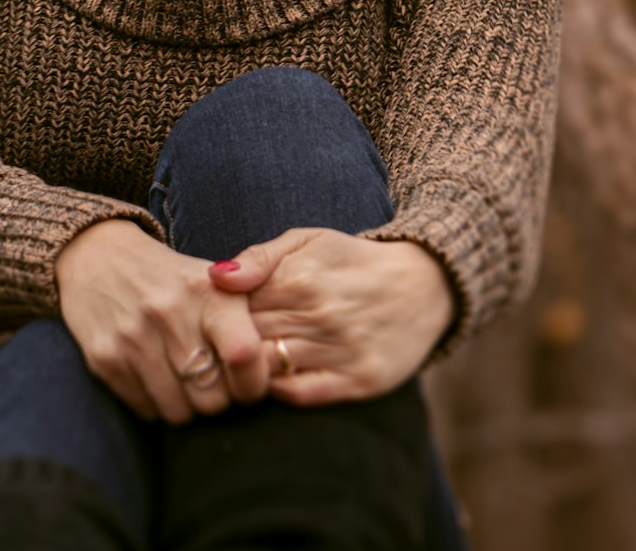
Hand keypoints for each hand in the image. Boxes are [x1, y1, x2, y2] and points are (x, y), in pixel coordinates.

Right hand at [55, 220, 269, 424]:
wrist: (100, 257)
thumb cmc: (172, 280)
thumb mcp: (214, 282)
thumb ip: (246, 321)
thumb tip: (275, 371)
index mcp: (207, 291)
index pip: (245, 354)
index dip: (254, 383)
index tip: (249, 383)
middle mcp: (170, 312)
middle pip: (214, 400)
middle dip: (218, 400)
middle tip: (211, 381)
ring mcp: (134, 337)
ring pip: (180, 414)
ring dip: (186, 407)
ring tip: (182, 378)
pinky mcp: (105, 358)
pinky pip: (146, 411)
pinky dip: (155, 405)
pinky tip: (154, 375)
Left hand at [209, 228, 457, 405]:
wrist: (422, 284)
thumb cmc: (350, 260)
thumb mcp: (306, 240)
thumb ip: (258, 258)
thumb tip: (214, 278)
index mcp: (299, 277)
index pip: (234, 306)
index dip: (217, 316)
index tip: (213, 319)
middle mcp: (319, 314)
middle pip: (246, 339)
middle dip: (226, 344)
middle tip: (218, 347)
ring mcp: (340, 350)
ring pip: (268, 369)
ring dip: (248, 370)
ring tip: (242, 364)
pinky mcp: (359, 380)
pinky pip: (301, 395)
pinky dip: (278, 391)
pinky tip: (275, 378)